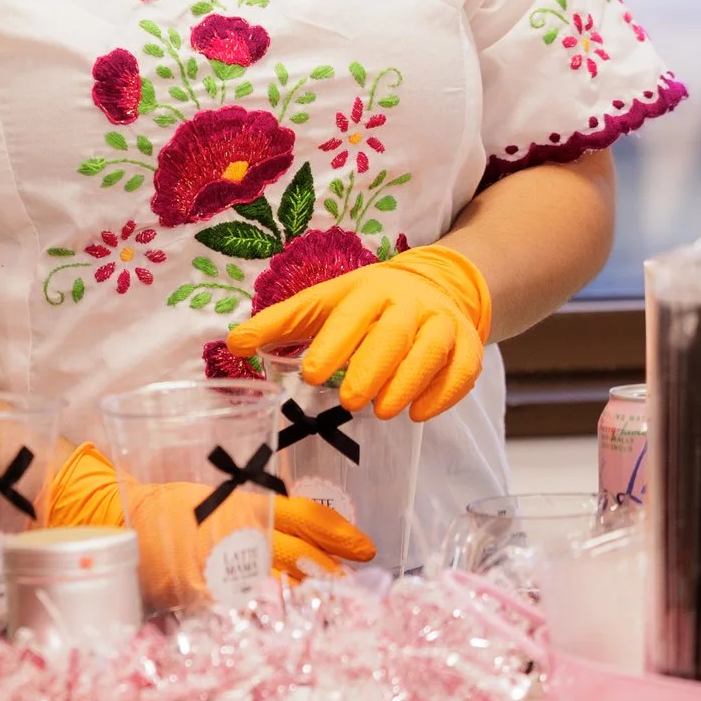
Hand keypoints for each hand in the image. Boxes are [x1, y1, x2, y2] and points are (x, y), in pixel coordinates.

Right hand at [44, 443, 373, 607]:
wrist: (119, 521)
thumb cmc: (169, 505)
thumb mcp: (217, 497)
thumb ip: (257, 512)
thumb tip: (304, 536)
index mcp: (244, 505)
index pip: (303, 517)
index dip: (339, 532)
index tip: (366, 545)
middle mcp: (238, 535)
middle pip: (300, 556)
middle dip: (334, 571)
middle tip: (358, 582)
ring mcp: (222, 568)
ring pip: (279, 586)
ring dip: (310, 596)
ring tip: (335, 605)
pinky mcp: (204, 596)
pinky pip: (245, 608)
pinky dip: (268, 614)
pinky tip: (285, 623)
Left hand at [226, 244, 491, 421]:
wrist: (435, 286)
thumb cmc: (365, 304)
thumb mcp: (323, 304)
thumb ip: (281, 324)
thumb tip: (234, 344)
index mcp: (368, 288)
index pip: (351, 313)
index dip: (333, 342)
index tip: (311, 374)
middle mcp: (408, 302)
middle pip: (394, 332)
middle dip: (372, 367)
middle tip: (348, 402)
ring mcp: (441, 321)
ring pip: (432, 349)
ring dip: (408, 382)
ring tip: (382, 412)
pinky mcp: (467, 343)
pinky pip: (463, 368)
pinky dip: (444, 393)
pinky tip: (419, 414)